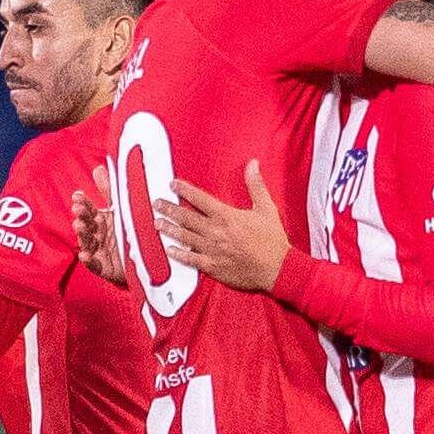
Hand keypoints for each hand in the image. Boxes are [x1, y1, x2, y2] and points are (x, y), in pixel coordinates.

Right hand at [75, 166, 127, 285]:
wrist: (147, 260)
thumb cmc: (130, 233)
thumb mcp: (121, 210)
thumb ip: (109, 191)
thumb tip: (98, 168)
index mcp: (100, 221)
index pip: (89, 209)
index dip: (82, 203)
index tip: (78, 195)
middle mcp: (97, 235)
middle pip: (86, 224)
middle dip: (81, 215)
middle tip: (78, 208)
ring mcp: (99, 252)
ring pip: (87, 242)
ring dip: (82, 234)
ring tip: (79, 225)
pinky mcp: (104, 268)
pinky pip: (95, 265)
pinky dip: (88, 260)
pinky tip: (84, 255)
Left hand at [155, 161, 289, 292]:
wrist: (277, 269)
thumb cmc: (272, 240)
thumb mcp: (266, 208)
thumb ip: (256, 185)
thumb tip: (253, 164)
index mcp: (226, 216)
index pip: (199, 199)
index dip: (184, 190)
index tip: (173, 184)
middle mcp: (215, 232)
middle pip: (186, 218)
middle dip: (169, 209)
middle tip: (156, 203)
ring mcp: (212, 250)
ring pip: (184, 237)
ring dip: (169, 229)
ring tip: (157, 223)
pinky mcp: (213, 266)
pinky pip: (191, 259)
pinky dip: (179, 254)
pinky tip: (170, 250)